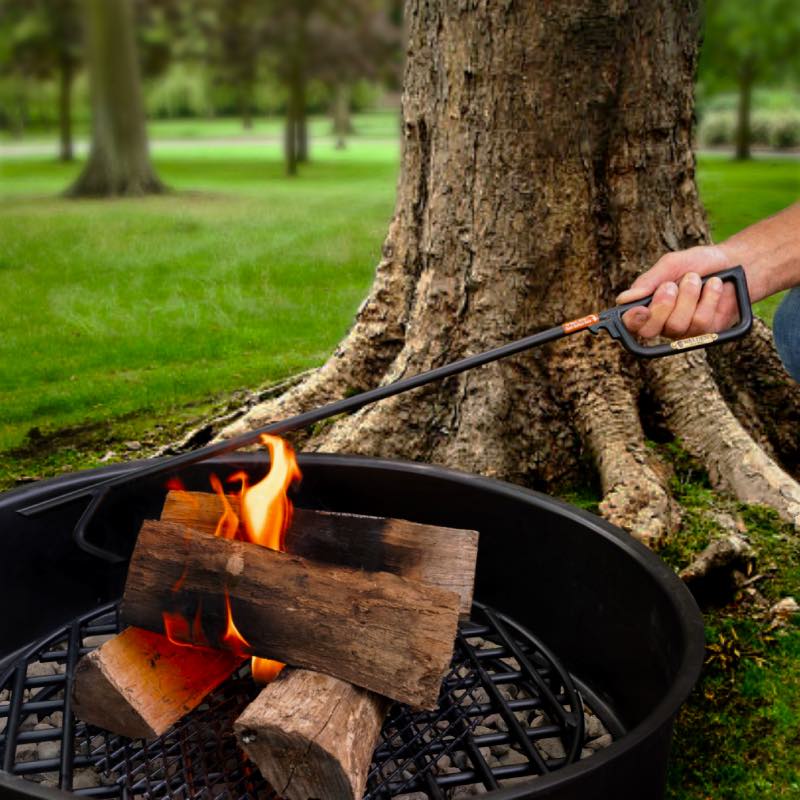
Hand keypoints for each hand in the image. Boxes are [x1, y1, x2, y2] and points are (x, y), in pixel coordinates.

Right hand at [616, 245, 740, 338]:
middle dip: (662, 306)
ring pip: (677, 325)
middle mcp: (663, 324)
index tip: (640, 309)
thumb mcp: (671, 265)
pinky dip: (709, 298)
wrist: (736, 264)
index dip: (632, 321)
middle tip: (672, 285)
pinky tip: (715, 287)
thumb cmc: (699, 263)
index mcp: (648, 307)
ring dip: (689, 296)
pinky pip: (701, 322)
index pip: (631, 324)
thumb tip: (624, 299)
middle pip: (651, 330)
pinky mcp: (706, 333)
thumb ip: (648, 282)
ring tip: (698, 280)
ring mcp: (685, 331)